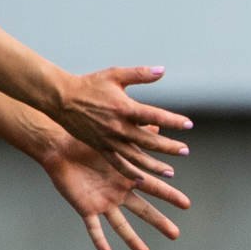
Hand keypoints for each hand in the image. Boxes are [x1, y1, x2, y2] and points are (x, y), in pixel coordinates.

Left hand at [38, 126, 189, 249]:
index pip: (154, 188)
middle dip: (159, 222)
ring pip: (121, 225)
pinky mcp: (86, 208)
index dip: (170, 196)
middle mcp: (119, 194)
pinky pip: (93, 228)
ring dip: (132, 240)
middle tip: (176, 234)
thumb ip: (135, 135)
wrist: (59, 150)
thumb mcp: (114, 140)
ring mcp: (104, 203)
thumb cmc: (87, 143)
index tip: (186, 204)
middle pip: (143, 211)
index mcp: (127, 178)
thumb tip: (156, 123)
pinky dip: (99, 240)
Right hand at [56, 66, 193, 180]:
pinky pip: (117, 163)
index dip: (173, 121)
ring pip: (136, 157)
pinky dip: (130, 172)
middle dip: (168, 147)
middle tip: (185, 151)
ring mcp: (109, 140)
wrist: (62, 99)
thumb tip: (162, 70)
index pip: (154, 116)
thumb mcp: (115, 74)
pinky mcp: (100, 147)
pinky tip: (141, 179)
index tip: (188, 124)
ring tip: (170, 172)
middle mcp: (118, 127)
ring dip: (154, 165)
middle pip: (148, 141)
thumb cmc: (90, 84)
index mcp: (124, 108)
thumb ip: (140, 74)